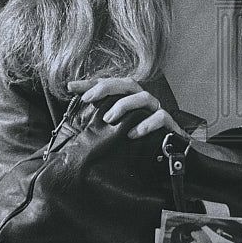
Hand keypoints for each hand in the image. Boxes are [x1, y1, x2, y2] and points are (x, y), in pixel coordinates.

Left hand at [66, 77, 187, 139]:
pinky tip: (132, 134)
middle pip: (128, 84)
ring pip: (144, 97)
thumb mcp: (114, 132)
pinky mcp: (169, 125)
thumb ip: (98, 124)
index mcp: (130, 100)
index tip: (71, 87)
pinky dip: (146, 124)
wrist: (171, 158)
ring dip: (124, 105)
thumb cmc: (139, 143)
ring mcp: (156, 112)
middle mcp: (143, 102)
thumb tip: (72, 121)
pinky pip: (160, 118)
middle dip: (107, 88)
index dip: (90, 84)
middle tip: (88, 99)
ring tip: (108, 118)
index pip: (110, 85)